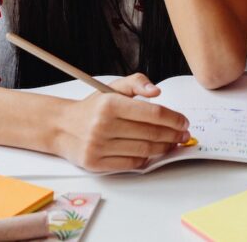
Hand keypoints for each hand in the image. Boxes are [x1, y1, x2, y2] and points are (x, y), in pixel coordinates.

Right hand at [53, 73, 190, 171]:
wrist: (62, 127)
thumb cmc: (93, 108)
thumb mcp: (112, 88)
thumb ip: (136, 83)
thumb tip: (156, 91)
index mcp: (110, 104)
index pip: (152, 113)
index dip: (173, 118)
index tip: (183, 122)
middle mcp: (103, 125)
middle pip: (151, 133)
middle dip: (173, 134)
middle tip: (183, 134)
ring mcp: (98, 146)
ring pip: (144, 150)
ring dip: (164, 148)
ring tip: (172, 143)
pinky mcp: (96, 163)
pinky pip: (131, 164)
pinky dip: (146, 159)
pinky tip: (152, 152)